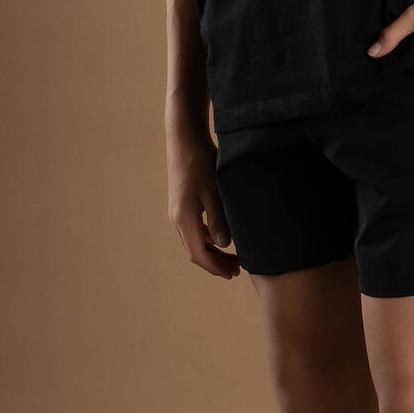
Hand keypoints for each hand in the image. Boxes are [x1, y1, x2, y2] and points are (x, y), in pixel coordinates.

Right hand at [166, 128, 239, 278]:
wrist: (184, 138)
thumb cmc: (201, 161)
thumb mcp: (214, 192)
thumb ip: (219, 220)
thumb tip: (224, 245)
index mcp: (184, 218)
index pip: (199, 254)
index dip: (215, 267)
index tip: (233, 274)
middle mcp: (177, 219)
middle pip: (196, 252)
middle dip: (216, 264)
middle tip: (237, 271)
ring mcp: (178, 212)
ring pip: (195, 242)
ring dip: (213, 253)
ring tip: (233, 259)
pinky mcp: (182, 205)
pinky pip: (194, 230)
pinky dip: (208, 240)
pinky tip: (223, 240)